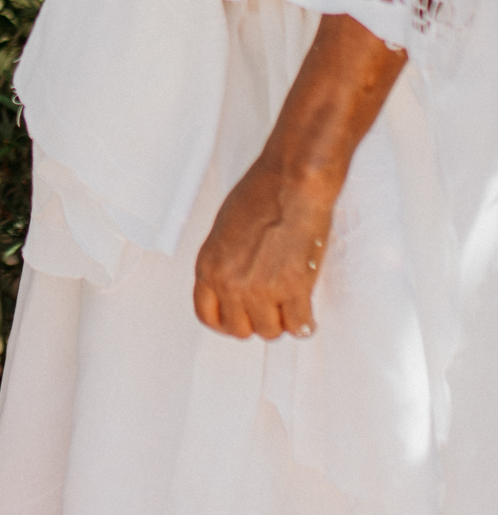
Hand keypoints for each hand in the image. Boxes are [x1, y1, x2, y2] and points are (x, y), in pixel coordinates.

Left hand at [193, 155, 333, 339]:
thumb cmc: (262, 193)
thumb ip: (226, 260)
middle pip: (240, 329)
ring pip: (270, 331)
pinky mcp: (292, 289)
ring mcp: (261, 289)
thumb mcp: (225, 229)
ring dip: (281, 321)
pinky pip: (298, 326)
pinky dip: (304, 322)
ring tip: (289, 303)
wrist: (291, 183)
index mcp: (209, 265)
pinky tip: (306, 310)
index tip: (238, 318)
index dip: (226, 321)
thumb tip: (237, 279)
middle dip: (256, 321)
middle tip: (269, 308)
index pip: (207, 315)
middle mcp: (230, 282)